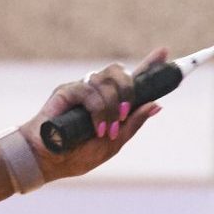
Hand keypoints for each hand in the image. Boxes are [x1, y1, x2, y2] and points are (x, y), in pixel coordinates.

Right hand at [25, 49, 169, 180]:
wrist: (48, 161)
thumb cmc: (76, 155)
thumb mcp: (113, 144)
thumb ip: (133, 124)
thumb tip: (156, 105)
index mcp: (110, 103)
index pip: (132, 79)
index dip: (148, 65)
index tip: (165, 52)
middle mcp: (96, 92)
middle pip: (120, 72)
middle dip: (129, 91)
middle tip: (125, 114)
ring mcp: (81, 89)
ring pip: (106, 80)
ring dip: (111, 107)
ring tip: (106, 130)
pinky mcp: (66, 91)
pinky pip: (89, 91)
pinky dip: (97, 110)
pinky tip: (95, 127)